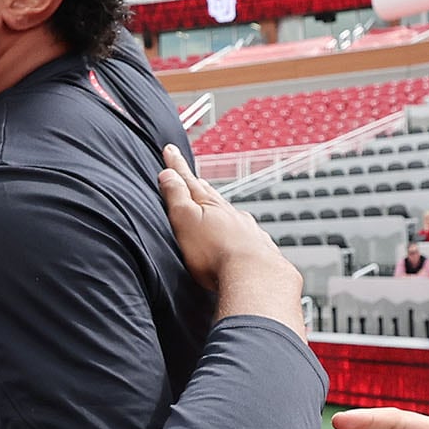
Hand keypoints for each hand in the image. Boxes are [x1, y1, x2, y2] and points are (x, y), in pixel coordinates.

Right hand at [159, 149, 302, 329]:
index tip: (170, 151)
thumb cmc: (215, 255)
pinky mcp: (260, 251)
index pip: (189, 180)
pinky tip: (241, 240)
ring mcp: (249, 232)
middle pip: (212, 196)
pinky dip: (240, 234)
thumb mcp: (185, 220)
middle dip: (199, 186)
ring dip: (221, 211)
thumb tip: (168, 173)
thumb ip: (176, 196)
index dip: (177, 166)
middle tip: (191, 177)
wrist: (255, 278)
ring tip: (215, 209)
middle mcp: (232, 215)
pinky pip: (248, 237)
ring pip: (232, 215)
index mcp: (211, 206)